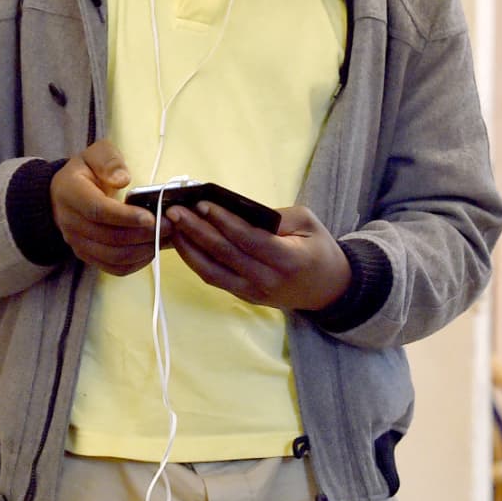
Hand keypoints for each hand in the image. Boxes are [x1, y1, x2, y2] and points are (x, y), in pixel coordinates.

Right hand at [50, 140, 164, 274]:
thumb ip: (109, 161)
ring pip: (114, 256)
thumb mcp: (95, 154)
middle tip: (169, 225)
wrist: (64, 194)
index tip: (151, 217)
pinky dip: (137, 263)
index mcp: (71, 193)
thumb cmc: (86, 172)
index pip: (98, 210)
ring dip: (143, 250)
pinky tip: (152, 249)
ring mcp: (78, 243)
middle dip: (143, 234)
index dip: (126, 216)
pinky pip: (114, 268)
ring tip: (165, 238)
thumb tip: (123, 179)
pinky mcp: (88, 256)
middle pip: (109, 237)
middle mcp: (71, 222)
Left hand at [167, 202, 350, 310]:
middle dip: (196, 231)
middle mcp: (267, 280)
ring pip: (212, 271)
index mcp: (288, 260)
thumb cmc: (319, 250)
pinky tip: (184, 243)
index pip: (249, 240)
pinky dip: (196, 261)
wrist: (328, 289)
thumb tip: (238, 209)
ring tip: (173, 226)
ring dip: (189, 248)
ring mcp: (253, 292)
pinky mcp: (244, 296)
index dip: (224, 222)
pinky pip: (215, 278)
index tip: (203, 204)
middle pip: (225, 254)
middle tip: (175, 211)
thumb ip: (277, 217)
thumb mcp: (309, 223)